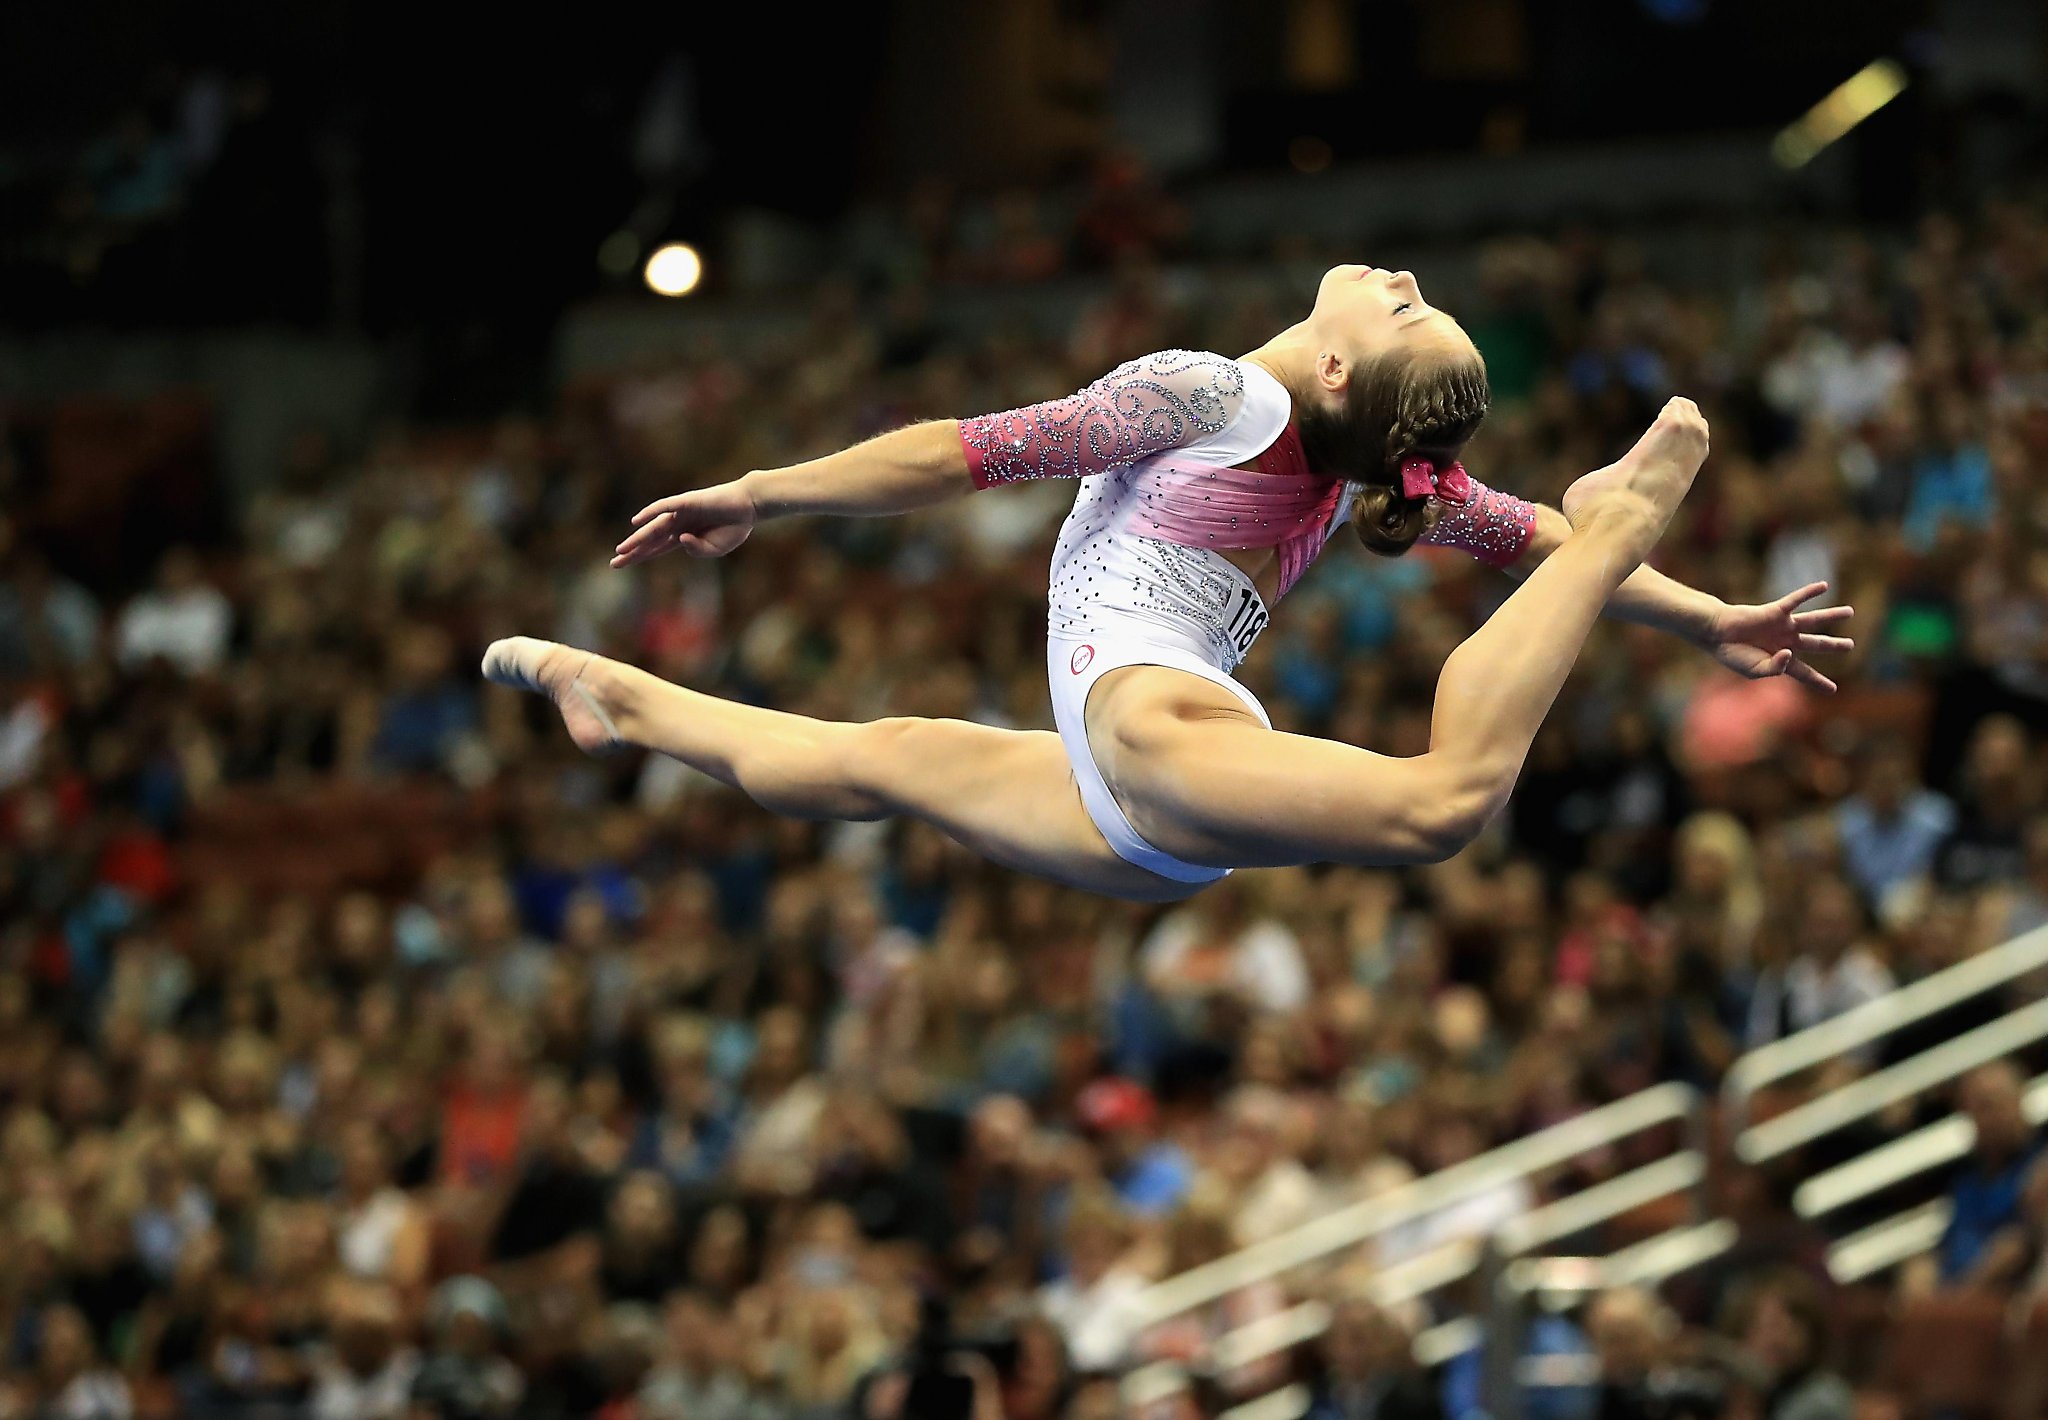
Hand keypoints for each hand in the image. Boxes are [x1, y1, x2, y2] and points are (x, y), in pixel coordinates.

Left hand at [610, 478, 758, 566]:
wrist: (748, 506)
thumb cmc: (734, 527)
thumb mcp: (715, 549)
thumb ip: (697, 550)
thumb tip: (680, 539)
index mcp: (684, 537)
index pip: (656, 549)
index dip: (640, 556)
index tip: (622, 565)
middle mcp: (677, 524)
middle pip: (650, 540)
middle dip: (632, 552)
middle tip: (614, 563)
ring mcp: (681, 513)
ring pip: (654, 528)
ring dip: (637, 539)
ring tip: (622, 549)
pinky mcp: (687, 502)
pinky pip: (664, 507)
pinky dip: (650, 512)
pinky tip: (636, 521)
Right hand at [1699, 581, 1854, 693]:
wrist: (1716, 634)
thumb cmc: (1732, 654)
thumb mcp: (1755, 670)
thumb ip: (1775, 668)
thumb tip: (1791, 653)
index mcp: (1780, 660)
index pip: (1804, 672)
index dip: (1818, 681)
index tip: (1833, 690)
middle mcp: (1785, 641)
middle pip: (1815, 643)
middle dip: (1833, 645)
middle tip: (1850, 646)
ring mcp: (1781, 626)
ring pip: (1813, 620)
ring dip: (1831, 616)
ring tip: (1850, 612)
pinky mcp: (1775, 611)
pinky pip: (1795, 600)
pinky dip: (1809, 593)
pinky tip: (1824, 586)